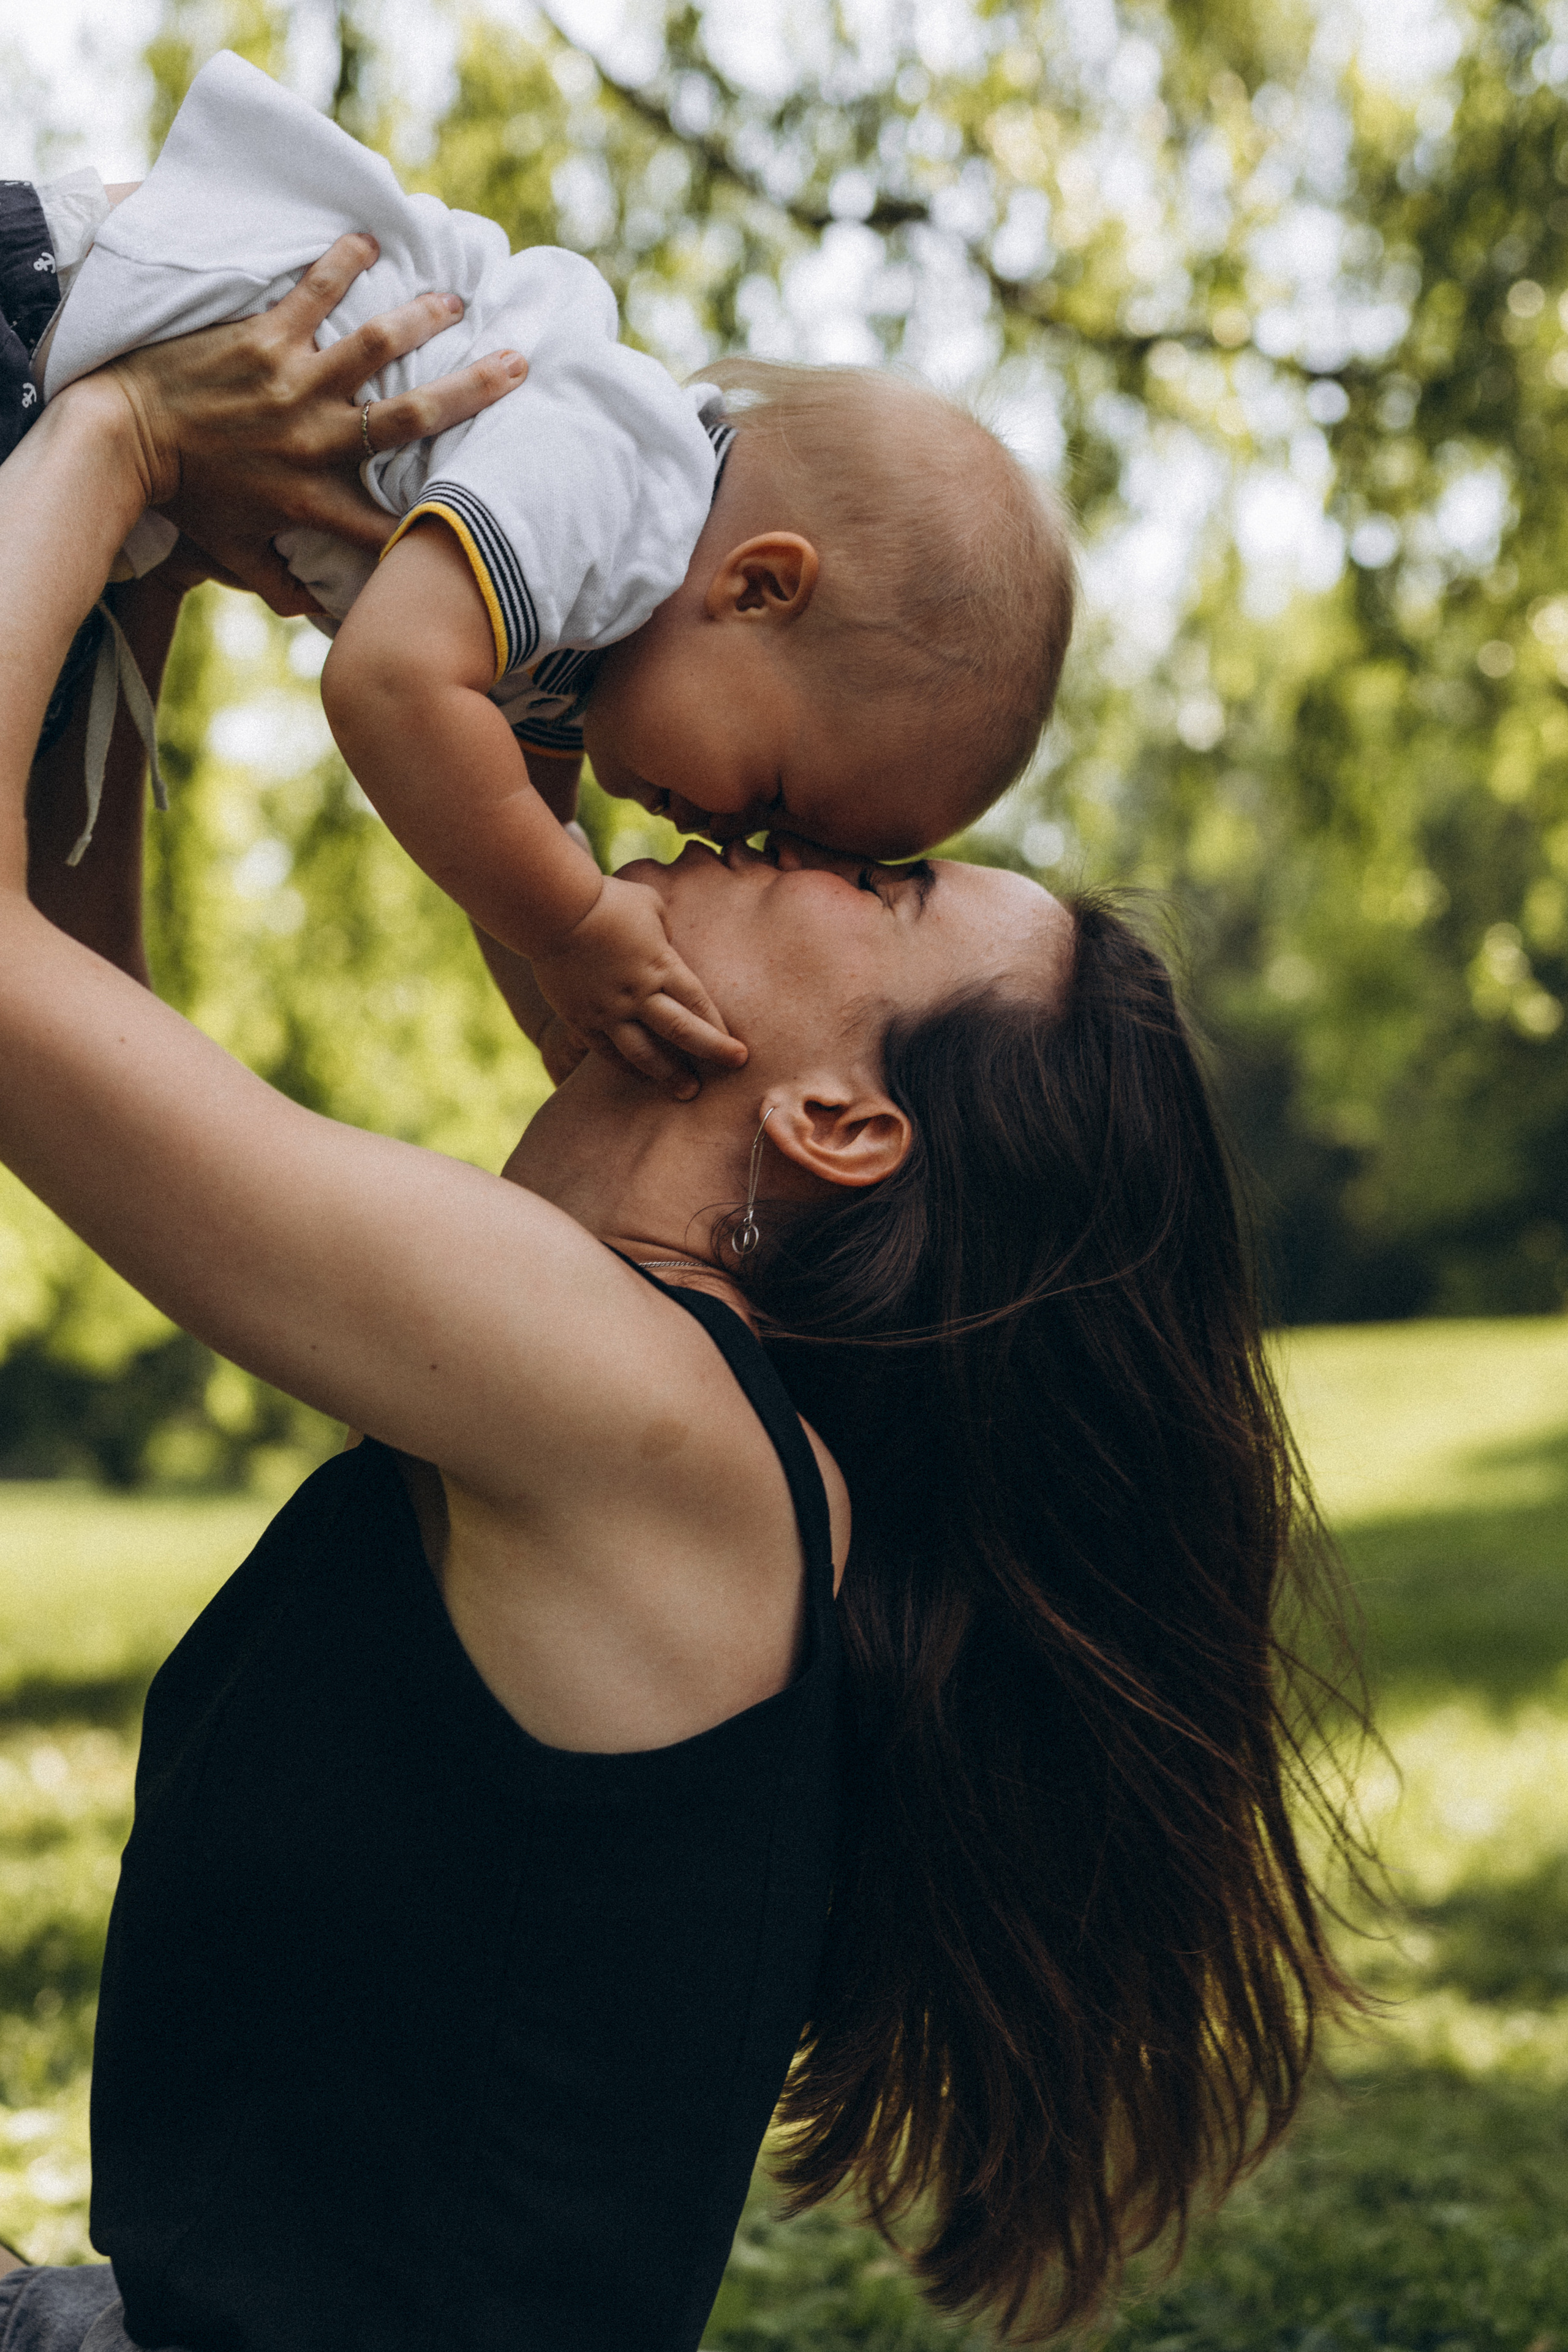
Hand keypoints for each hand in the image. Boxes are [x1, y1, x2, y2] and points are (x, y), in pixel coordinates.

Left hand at [103, 233, 527, 615]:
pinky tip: (371, 239)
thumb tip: (317, 611)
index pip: (393, 517)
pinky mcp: (262, 338)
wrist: (124, 438)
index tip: (487, 501)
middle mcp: (316, 439)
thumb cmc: (185, 498)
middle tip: (518, 364)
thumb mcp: (233, 553)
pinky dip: (343, 262)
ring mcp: (292, 382)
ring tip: (456, 299)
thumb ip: (280, 583)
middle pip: (410, 418)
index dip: (443, 515)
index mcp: (315, 500)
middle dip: (471, 390)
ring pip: (374, 345)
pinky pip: (312, 292)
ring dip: (421, 318)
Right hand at [530, 874, 747, 1097]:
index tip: (737, 1047)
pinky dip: (626, 1067)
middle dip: (712, 1051)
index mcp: (661, 965)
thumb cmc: (608, 901)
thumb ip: (667, 934)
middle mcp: (638, 993)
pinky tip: (640, 1076)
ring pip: (644, 1052)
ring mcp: (609, 1010)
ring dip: (669, 1074)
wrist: (555, 909)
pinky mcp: (581, 1018)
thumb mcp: (652, 907)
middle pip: (683, 1031)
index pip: (699, 1004)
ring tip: (687, 1092)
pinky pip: (607, 1051)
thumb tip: (669, 948)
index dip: (720, 1028)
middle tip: (734, 1067)